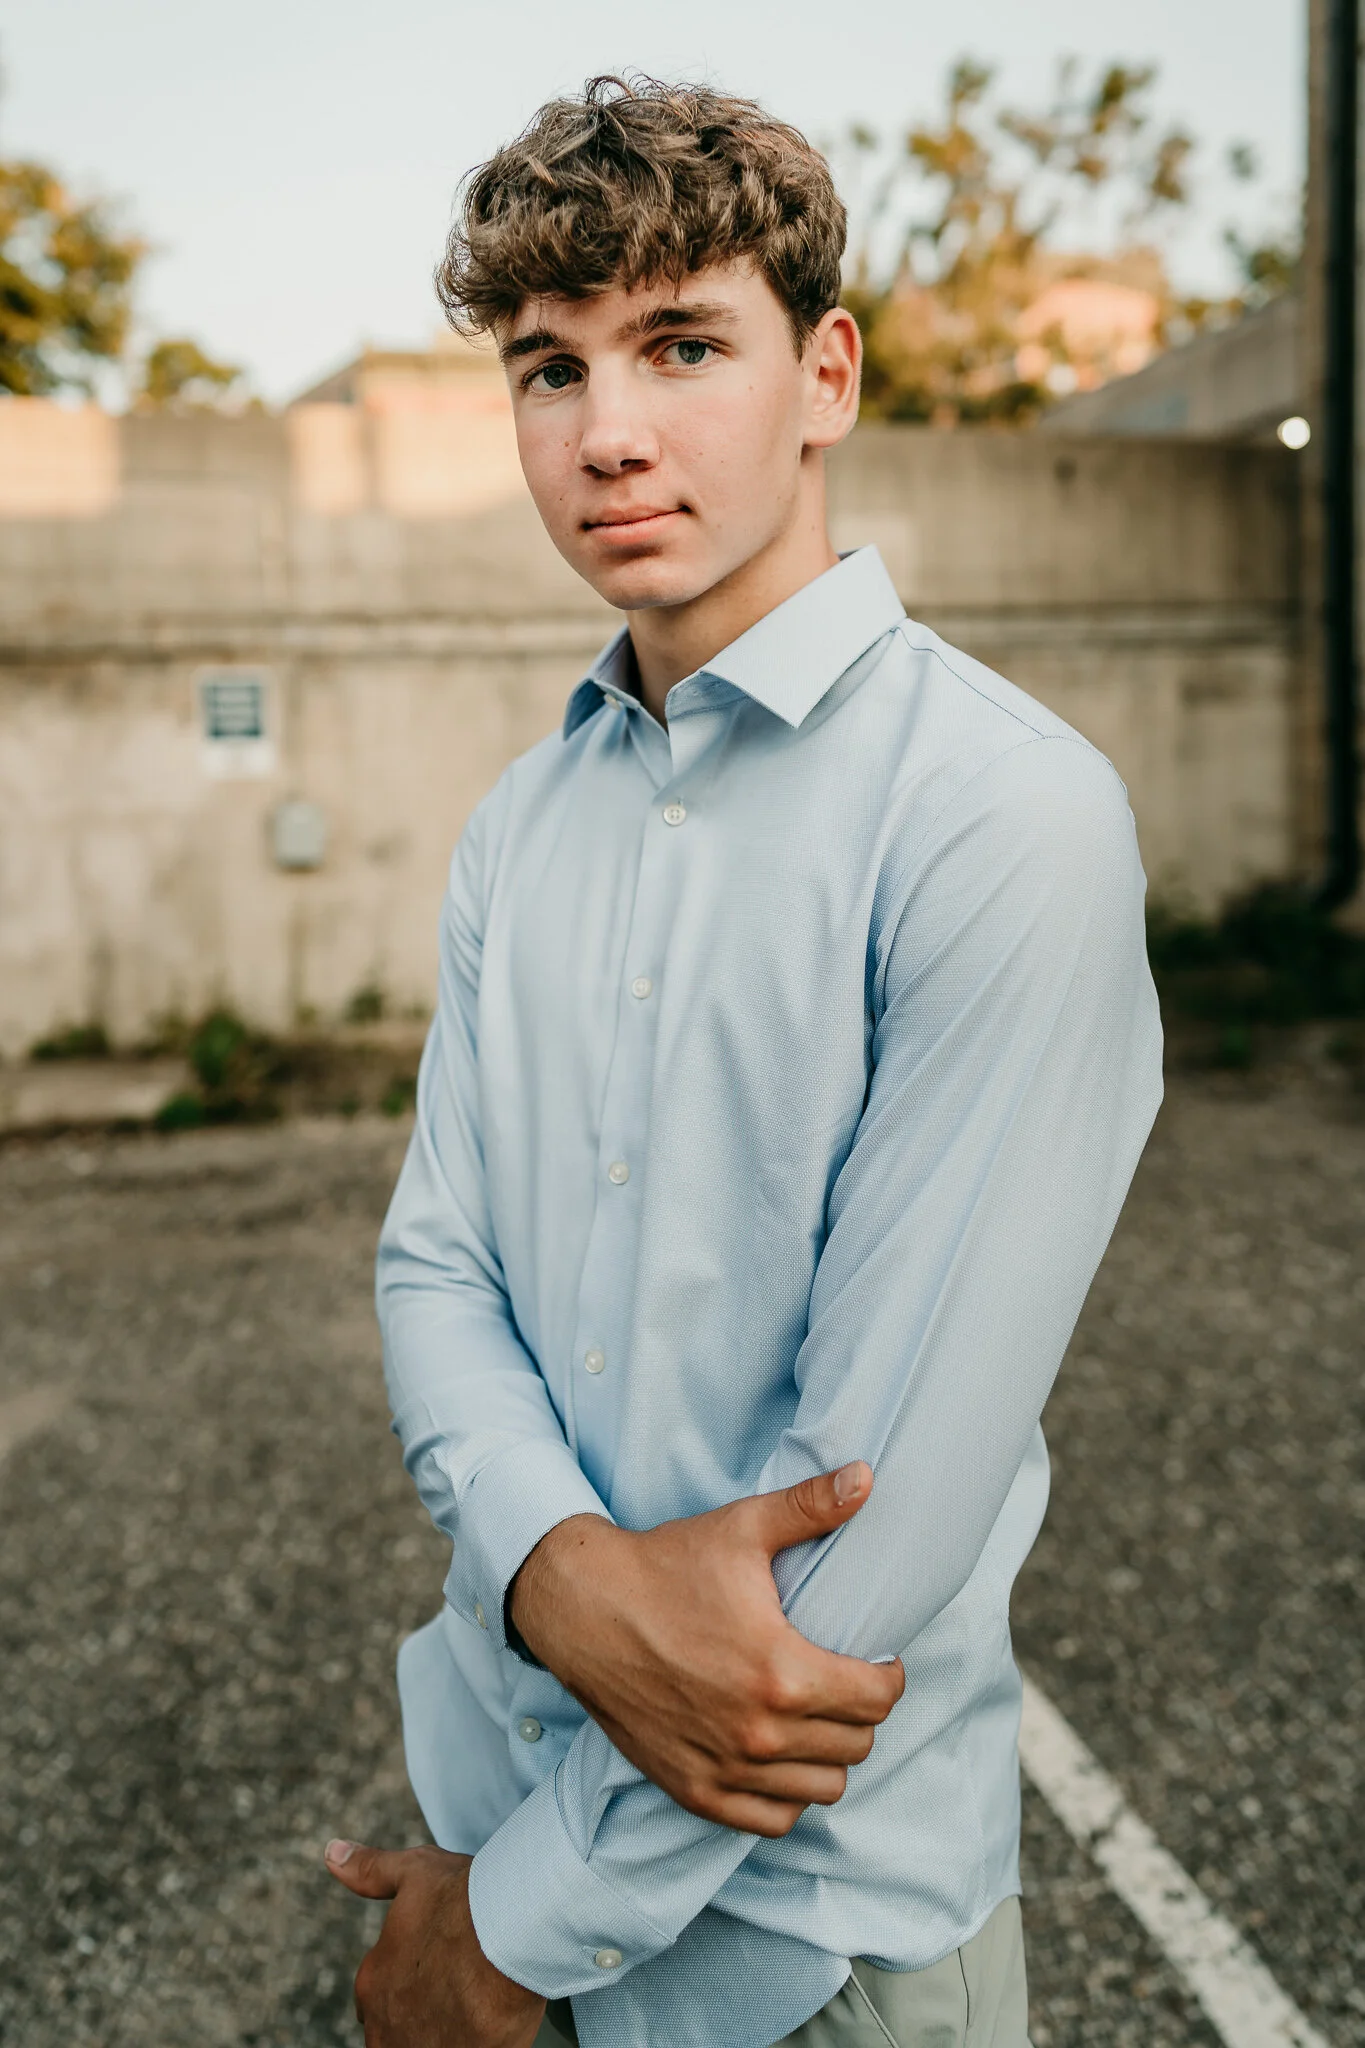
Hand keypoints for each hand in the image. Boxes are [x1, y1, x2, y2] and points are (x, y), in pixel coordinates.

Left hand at [325, 1838, 545, 2047]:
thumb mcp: (413, 1872)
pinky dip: (469, 2042)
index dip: (410, 1983)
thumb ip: (370, 1870)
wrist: (508, 1930)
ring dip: (441, 2033)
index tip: (437, 1971)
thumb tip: (330, 1853)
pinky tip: (489, 2025)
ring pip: (423, 2046)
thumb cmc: (462, 1899)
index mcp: (373, 1982)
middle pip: (397, 2031)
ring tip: (473, 2007)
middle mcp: (385, 2025)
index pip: (378, 1999)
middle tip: (457, 1990)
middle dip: (421, 2016)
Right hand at [510, 1462, 903, 1836]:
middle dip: (861, 1711)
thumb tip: (867, 1478)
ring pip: (823, 1790)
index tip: (876, 1659)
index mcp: (782, 1672)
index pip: (878, 1700)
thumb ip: (812, 1506)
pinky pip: (772, 1820)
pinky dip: (786, 1795)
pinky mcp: (695, 1790)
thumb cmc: (665, 1567)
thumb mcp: (742, 1528)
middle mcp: (758, 1733)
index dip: (888, 1676)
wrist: (585, 1609)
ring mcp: (726, 1768)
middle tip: (843, 1680)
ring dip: (829, 1755)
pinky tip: (779, 1755)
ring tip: (815, 1718)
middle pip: (857, 1746)